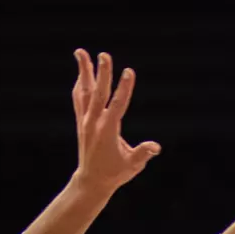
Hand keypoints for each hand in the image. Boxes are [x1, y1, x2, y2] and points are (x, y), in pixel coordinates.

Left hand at [70, 49, 160, 193]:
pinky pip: (79, 99)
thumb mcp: (132, 165)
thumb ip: (143, 154)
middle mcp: (94, 123)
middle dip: (102, 73)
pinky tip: (81, 73)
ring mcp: (85, 121)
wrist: (92, 181)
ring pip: (84, 92)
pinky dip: (80, 85)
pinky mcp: (81, 122)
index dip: (124, 88)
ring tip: (80, 52)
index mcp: (108, 131)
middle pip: (98, 93)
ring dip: (84, 72)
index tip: (129, 71)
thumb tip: (155, 147)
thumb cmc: (115, 173)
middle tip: (104, 55)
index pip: (117, 105)